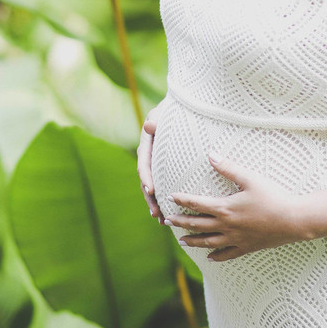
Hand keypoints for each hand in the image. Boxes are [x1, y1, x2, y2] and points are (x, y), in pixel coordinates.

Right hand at [137, 101, 164, 223]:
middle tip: (156, 213)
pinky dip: (165, 198)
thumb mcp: (164, 112)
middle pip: (147, 180)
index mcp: (147, 144)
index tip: (151, 190)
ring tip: (161, 219)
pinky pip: (164, 185)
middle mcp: (150, 156)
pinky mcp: (166, 168)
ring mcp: (157, 163)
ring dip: (156, 203)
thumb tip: (149, 126)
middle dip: (150, 198)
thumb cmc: (174, 109)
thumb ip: (157, 120)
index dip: (146, 177)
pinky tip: (170, 213)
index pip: (144, 162)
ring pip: (154, 186)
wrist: (182, 108)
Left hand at [166, 152, 309, 261]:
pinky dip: (217, 256)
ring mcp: (236, 239)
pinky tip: (210, 257)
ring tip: (182, 241)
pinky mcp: (247, 247)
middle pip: (197, 225)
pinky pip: (228, 254)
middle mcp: (227, 226)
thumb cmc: (273, 196)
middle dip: (181, 222)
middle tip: (167, 220)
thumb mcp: (250, 178)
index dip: (182, 200)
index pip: (197, 203)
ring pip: (208, 242)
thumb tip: (210, 154)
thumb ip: (228, 167)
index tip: (170, 197)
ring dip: (193, 241)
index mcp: (225, 208)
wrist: (294, 220)